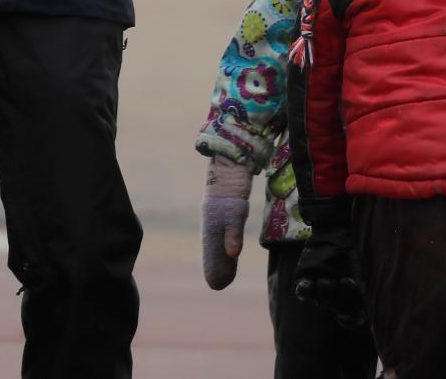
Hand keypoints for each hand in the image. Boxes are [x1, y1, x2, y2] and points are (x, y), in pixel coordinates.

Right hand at [201, 156, 251, 289]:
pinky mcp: (225, 208)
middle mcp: (211, 220)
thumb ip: (233, 233)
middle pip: (211, 247)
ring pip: (216, 239)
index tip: (215, 285)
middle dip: (215, 265)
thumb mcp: (235, 211)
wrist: (232, 160)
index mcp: (210, 224)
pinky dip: (225, 243)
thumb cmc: (233, 185)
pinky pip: (222, 230)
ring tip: (225, 272)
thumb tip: (233, 255)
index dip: (212, 268)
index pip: (209, 252)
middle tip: (220, 284)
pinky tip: (230, 248)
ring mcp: (217, 213)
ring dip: (220, 255)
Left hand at [295, 223, 366, 330]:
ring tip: (324, 282)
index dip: (351, 320)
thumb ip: (374, 277)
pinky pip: (303, 291)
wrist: (338, 224)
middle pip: (337, 309)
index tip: (351, 315)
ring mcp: (323, 287)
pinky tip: (307, 286)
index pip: (354, 318)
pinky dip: (304, 291)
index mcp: (356, 296)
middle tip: (343, 281)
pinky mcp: (308, 277)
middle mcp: (339, 295)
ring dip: (323, 295)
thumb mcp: (370, 260)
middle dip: (338, 300)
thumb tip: (390, 294)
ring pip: (321, 301)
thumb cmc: (359, 243)